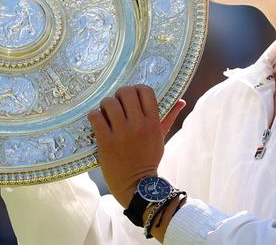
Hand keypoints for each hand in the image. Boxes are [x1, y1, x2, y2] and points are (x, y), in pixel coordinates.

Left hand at [87, 85, 185, 207]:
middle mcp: (138, 125)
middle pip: (126, 92)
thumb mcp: (161, 137)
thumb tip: (181, 101)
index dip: (137, 89)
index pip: (146, 91)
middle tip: (117, 104)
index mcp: (153, 122)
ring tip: (106, 113)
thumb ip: (169, 117)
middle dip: (119, 95)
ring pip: (109, 102)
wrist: (136, 186)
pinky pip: (96, 117)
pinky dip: (94, 115)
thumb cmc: (148, 159)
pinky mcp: (106, 142)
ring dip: (105, 104)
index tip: (131, 97)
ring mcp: (121, 133)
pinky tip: (98, 121)